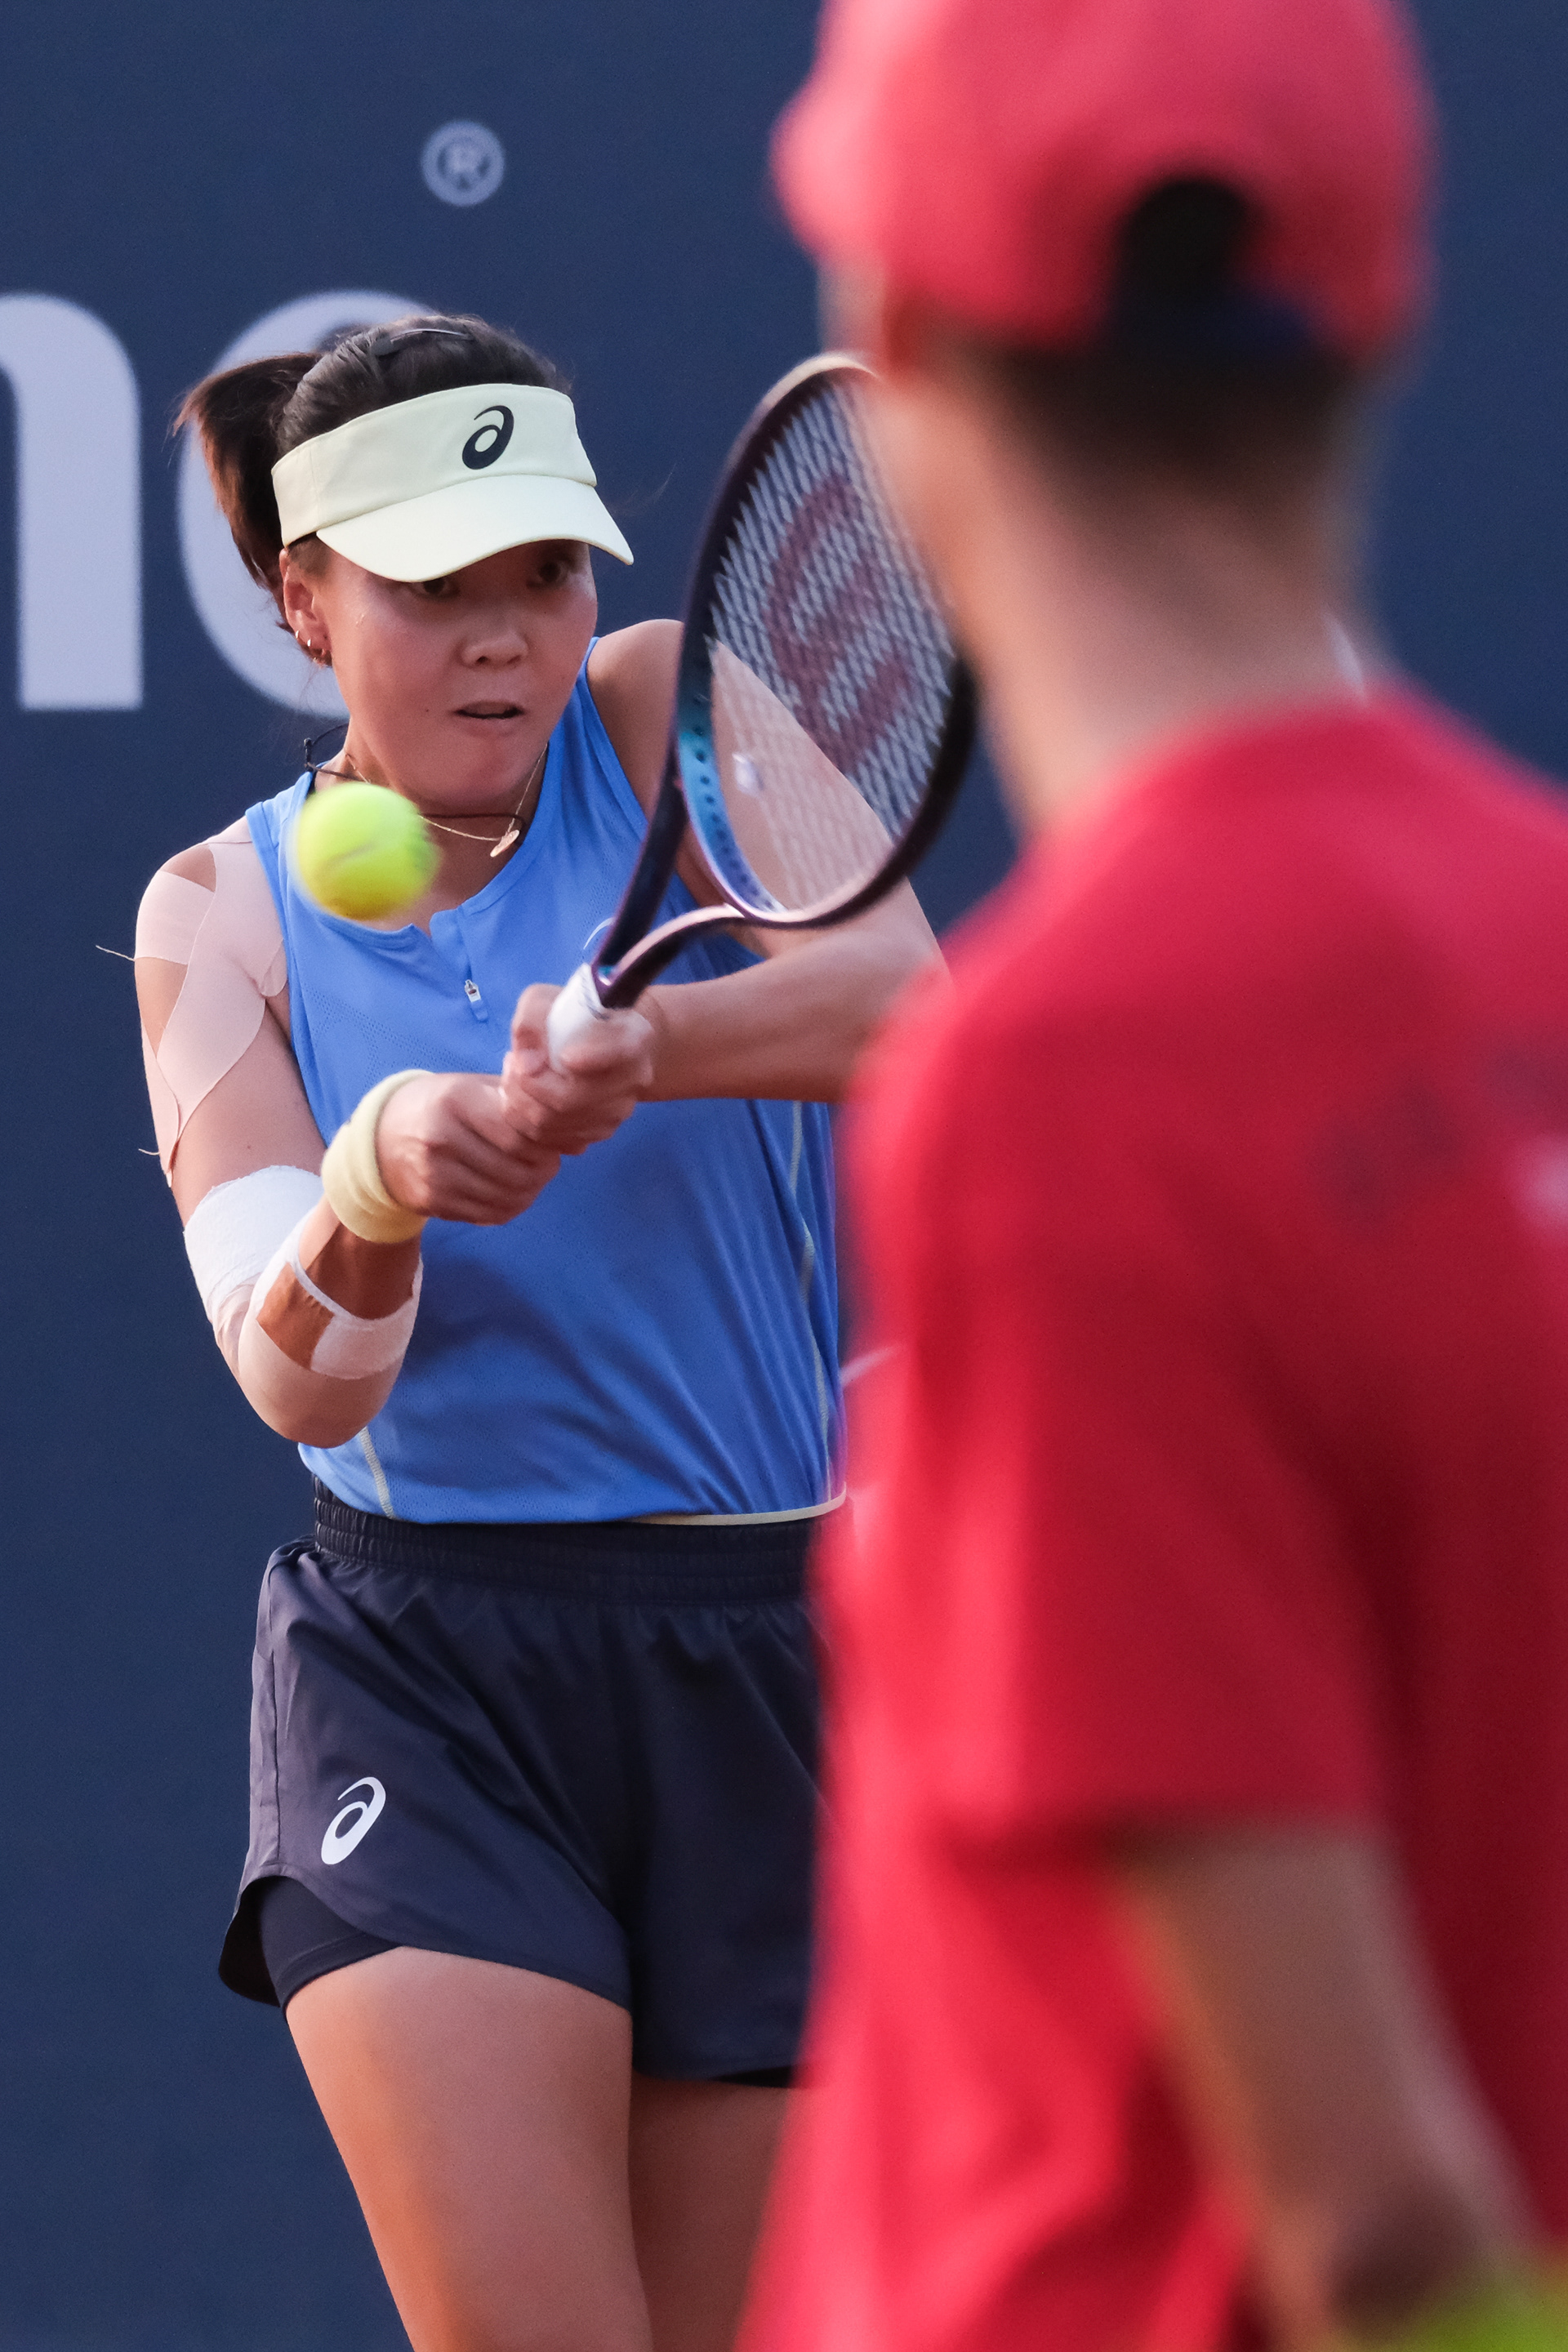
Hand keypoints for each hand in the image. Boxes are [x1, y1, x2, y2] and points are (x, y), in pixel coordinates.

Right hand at [375, 1072, 560, 1224]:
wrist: (383, 1137)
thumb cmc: (443, 1106)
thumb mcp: (474, 1087)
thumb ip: (523, 1106)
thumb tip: (579, 1140)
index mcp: (455, 1101)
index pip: (518, 1132)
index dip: (545, 1143)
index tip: (553, 1142)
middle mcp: (440, 1138)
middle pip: (515, 1168)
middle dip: (543, 1170)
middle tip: (548, 1164)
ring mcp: (433, 1174)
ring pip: (506, 1196)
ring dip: (530, 1192)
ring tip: (531, 1178)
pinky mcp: (431, 1202)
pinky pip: (489, 1214)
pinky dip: (510, 1207)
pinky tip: (511, 1193)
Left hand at [500, 982, 657, 1154]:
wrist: (597, 1040)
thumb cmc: (571, 1015)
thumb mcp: (545, 999)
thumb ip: (532, 1020)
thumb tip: (526, 1063)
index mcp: (634, 1036)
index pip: (619, 1051)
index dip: (589, 1057)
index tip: (564, 1055)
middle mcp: (634, 1078)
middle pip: (571, 1099)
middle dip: (527, 1085)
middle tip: (512, 1063)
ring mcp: (619, 1111)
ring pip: (555, 1125)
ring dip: (520, 1103)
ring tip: (513, 1076)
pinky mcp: (600, 1132)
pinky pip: (553, 1141)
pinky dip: (527, 1123)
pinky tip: (524, 1097)